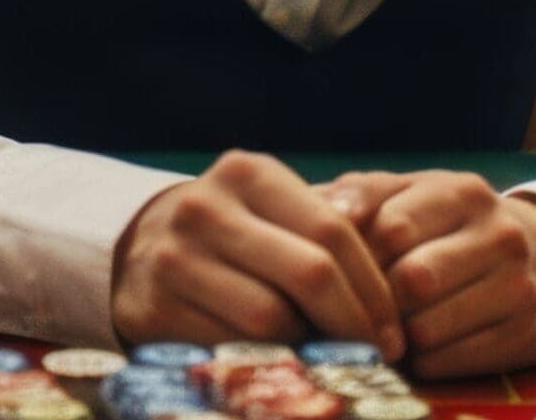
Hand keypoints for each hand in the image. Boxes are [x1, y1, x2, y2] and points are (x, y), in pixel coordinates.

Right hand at [111, 150, 404, 358]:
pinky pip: (229, 349)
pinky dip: (263, 362)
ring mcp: (173, 257)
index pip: (332, 232)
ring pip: (270, 319)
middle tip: (378, 355)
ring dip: (309, 347)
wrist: (141, 245)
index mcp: (247, 173)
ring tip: (324, 353)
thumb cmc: (233, 229)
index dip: (373, 288)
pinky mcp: (151, 308)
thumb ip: (327, 214)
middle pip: (309, 274)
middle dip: (354, 324)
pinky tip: (278, 361)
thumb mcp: (272, 204)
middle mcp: (206, 207)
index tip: (394, 330)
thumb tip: (378, 222)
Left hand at [331, 170, 535, 377]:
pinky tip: (415, 345)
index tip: (334, 268)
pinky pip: (445, 361)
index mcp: (461, 192)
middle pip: (411, 281)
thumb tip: (309, 208)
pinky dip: (418, 360)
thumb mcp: (413, 193)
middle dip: (374, 299)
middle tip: (354, 305)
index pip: (391, 227)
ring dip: (393, 335)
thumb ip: (361, 195)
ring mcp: (516, 287)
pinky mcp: (522, 336)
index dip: (354, 255)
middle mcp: (497, 235)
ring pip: (426, 328)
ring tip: (383, 325)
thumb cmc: (451, 225)